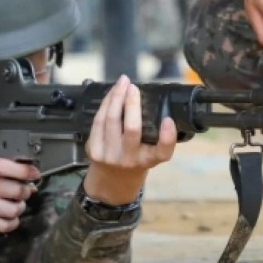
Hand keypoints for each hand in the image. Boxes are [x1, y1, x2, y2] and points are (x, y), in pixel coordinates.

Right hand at [0, 153, 39, 234]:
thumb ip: (3, 167)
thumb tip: (30, 176)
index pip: (7, 167)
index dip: (26, 172)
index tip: (35, 174)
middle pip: (15, 190)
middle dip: (25, 192)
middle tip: (25, 192)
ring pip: (12, 209)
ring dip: (19, 208)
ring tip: (17, 204)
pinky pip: (3, 225)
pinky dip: (13, 222)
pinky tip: (11, 217)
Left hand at [83, 76, 177, 204]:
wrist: (112, 179)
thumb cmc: (137, 157)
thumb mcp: (152, 151)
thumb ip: (157, 133)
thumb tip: (153, 97)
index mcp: (150, 160)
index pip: (163, 152)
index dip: (167, 136)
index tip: (168, 120)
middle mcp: (131, 160)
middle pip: (132, 129)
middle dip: (132, 104)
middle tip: (134, 87)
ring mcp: (111, 156)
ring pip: (111, 120)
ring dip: (116, 97)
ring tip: (122, 83)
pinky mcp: (94, 150)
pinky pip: (98, 121)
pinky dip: (105, 103)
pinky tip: (112, 93)